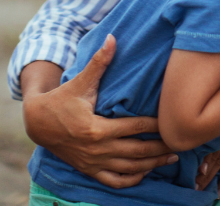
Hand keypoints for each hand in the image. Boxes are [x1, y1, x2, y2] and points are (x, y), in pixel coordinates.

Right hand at [21, 35, 176, 187]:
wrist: (37, 123)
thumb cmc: (62, 99)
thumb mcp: (80, 81)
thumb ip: (99, 62)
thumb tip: (112, 38)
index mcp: (96, 129)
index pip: (135, 127)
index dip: (157, 125)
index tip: (174, 121)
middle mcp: (96, 149)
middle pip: (137, 151)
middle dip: (161, 148)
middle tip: (182, 143)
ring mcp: (92, 162)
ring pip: (129, 169)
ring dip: (152, 165)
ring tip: (172, 158)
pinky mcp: (88, 170)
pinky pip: (113, 181)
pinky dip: (131, 179)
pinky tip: (145, 172)